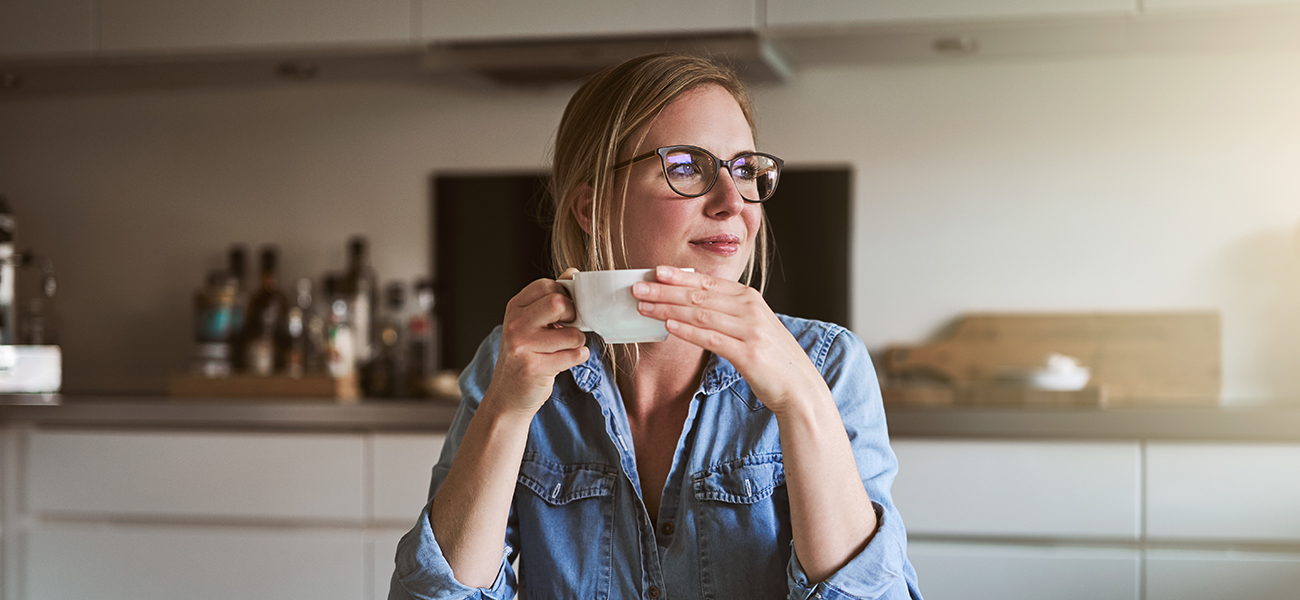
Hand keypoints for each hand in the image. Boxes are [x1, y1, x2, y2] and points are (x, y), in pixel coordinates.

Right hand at [484, 274, 588, 416]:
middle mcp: (515, 324)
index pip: (548, 285)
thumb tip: (572, 273)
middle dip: (573, 316)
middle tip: (568, 328)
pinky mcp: (534, 367)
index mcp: (515, 307)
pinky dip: (578, 357)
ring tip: (565, 348)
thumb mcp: (531, 322)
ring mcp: (522, 346)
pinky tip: (565, 361)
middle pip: (559, 303)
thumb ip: (551, 297)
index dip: (565, 296)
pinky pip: (574, 356)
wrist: (507, 395)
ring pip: (572, 334)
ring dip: (578, 342)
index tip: (564, 311)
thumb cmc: (525, 355)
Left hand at [631, 265, 826, 414]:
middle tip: (638, 287)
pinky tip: (668, 326)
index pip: (707, 283)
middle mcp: (750, 309)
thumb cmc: (771, 357)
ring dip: (668, 308)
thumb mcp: (751, 326)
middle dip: (665, 290)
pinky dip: (687, 331)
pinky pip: (711, 338)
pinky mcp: (748, 353)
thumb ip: (726, 313)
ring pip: (700, 314)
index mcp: (749, 298)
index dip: (679, 276)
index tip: (655, 271)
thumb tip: (689, 306)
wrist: (799, 385)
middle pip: (699, 296)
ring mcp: (750, 330)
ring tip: (643, 306)